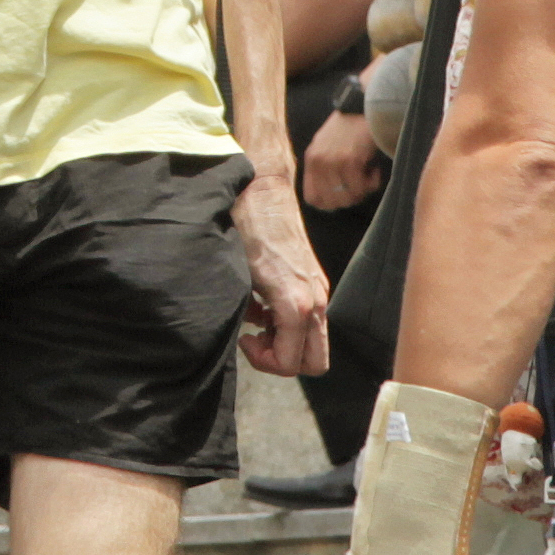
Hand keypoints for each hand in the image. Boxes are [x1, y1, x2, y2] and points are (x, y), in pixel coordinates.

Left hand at [234, 170, 330, 377]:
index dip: (263, 361)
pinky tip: (265, 306)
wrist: (263, 190)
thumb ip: (242, 312)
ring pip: (314, 343)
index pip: (289, 363)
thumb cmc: (246, 229)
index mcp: (294, 303)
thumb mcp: (236, 276)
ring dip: (286, 343)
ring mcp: (318, 291)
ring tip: (257, 323)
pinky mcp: (315, 282)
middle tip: (255, 340)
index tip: (244, 339)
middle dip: (282, 361)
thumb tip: (244, 330)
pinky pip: (310, 322)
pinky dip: (289, 325)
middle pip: (315, 364)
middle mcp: (314, 301)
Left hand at [300, 105, 384, 213]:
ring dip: (362, 191)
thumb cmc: (349, 127)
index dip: (329, 204)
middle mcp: (319, 162)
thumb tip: (333, 197)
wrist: (363, 107)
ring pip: (348, 197)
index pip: (312, 198)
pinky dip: (372, 183)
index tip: (343, 197)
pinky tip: (374, 169)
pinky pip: (362, 187)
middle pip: (331, 202)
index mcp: (311, 159)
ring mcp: (333, 162)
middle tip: (360, 187)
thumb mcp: (326, 146)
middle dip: (349, 199)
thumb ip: (324, 168)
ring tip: (368, 176)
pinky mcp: (350, 160)